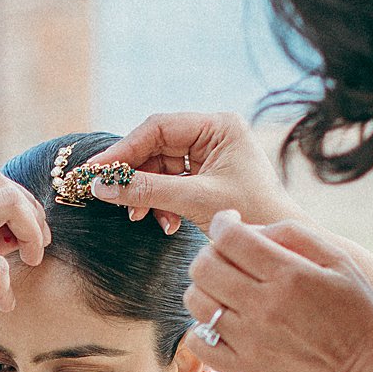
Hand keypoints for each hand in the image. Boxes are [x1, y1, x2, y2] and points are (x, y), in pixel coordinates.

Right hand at [83, 111, 301, 233]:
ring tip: (139, 217)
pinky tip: (165, 223)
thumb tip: (101, 186)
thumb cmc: (251, 215)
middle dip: (135, 175)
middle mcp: (213, 134)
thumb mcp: (194, 200)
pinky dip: (161, 203)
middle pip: (156, 147)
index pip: (159, 128)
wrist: (276, 244)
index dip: (124, 149)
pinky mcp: (205, 177)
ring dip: (146, 194)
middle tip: (107, 195)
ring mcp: (209, 156)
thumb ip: (147, 191)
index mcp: (219, 126)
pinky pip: (170, 183)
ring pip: (159, 167)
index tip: (95, 169)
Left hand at [185, 212, 372, 371]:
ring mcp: (248, 340)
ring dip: (204, 288)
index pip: (230, 238)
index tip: (228, 223)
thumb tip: (251, 228)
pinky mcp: (241, 369)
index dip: (222, 223)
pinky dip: (201, 328)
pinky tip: (222, 324)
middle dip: (210, 252)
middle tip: (227, 258)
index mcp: (289, 275)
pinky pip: (198, 341)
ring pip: (196, 300)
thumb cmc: (358, 315)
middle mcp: (263, 306)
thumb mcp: (341, 262)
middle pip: (204, 266)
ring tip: (225, 291)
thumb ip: (295, 234)